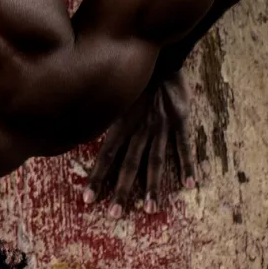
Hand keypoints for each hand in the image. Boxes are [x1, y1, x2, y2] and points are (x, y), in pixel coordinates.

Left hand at [83, 72, 194, 215]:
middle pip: (129, 164)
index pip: (106, 155)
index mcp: (122, 122)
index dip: (97, 177)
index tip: (88, 199)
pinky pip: (184, 146)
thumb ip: (105, 116)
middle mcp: (140, 127)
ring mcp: (162, 125)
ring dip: (153, 187)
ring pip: (156, 161)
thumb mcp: (114, 94)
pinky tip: (189, 185)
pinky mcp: (182, 120)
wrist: (159, 54)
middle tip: (115, 215)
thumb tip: (78, 128)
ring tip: (150, 209)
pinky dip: (187, 166)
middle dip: (122, 191)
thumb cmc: (133, 76)